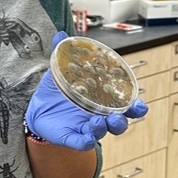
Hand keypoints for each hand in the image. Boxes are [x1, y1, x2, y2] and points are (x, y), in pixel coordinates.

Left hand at [24, 32, 148, 151]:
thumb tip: (60, 34)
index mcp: (101, 100)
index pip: (124, 106)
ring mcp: (85, 128)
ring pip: (101, 133)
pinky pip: (82, 143)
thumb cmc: (57, 92)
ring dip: (103, 129)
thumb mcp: (59, 72)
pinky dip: (86, 142)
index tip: (140, 106)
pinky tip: (88, 138)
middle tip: (118, 116)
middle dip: (121, 121)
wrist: (37, 109)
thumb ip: (62, 55)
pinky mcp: (71, 138)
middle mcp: (98, 116)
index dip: (135, 108)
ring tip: (98, 121)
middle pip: (118, 123)